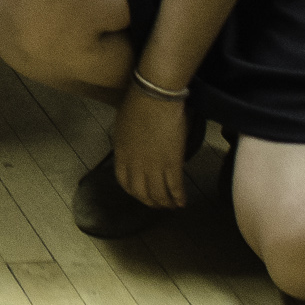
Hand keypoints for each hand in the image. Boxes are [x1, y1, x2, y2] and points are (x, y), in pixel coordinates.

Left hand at [111, 86, 190, 209]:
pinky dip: (179, 197)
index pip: (124, 181)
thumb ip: (127, 143)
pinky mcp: (172, 164)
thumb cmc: (138, 104)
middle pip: (141, 192)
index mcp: (121, 154)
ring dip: (165, 203)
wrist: (154, 98)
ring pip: (158, 194)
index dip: (133, 191)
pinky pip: (175, 187)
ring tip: (171, 206)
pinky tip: (182, 202)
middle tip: (158, 205)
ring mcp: (154, 167)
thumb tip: (134, 150)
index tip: (140, 194)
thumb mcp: (124, 126)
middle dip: (150, 202)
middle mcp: (135, 165)